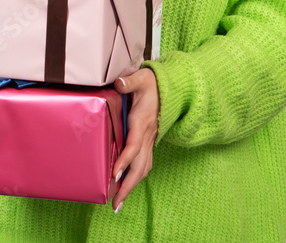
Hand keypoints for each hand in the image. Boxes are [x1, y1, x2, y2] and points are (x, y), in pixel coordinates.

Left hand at [111, 68, 159, 213]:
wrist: (171, 88)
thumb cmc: (152, 84)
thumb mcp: (141, 79)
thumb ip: (130, 82)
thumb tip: (120, 83)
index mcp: (142, 122)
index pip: (133, 146)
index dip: (125, 160)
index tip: (115, 175)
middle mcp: (147, 136)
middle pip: (139, 166)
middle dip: (128, 187)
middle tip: (115, 204)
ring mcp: (150, 140)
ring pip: (143, 168)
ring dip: (132, 186)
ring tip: (118, 202)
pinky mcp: (150, 142)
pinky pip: (145, 164)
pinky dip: (136, 177)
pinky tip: (127, 186)